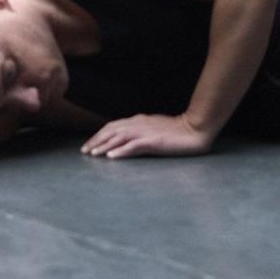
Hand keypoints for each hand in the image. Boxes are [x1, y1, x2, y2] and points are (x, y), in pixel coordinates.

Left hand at [80, 113, 213, 159]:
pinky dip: (121, 151)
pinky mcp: (154, 142)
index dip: (99, 135)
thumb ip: (140, 130)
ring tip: (93, 154)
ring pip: (119, 138)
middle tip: (84, 151)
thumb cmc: (176, 130)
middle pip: (111, 131)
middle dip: (96, 141)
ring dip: (104, 146)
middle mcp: (138, 124)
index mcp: (138, 120)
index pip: (112, 126)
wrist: (195, 129)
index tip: (89, 144)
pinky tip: (112, 157)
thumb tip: (125, 137)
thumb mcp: (154, 127)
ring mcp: (146, 133)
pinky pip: (134, 146)